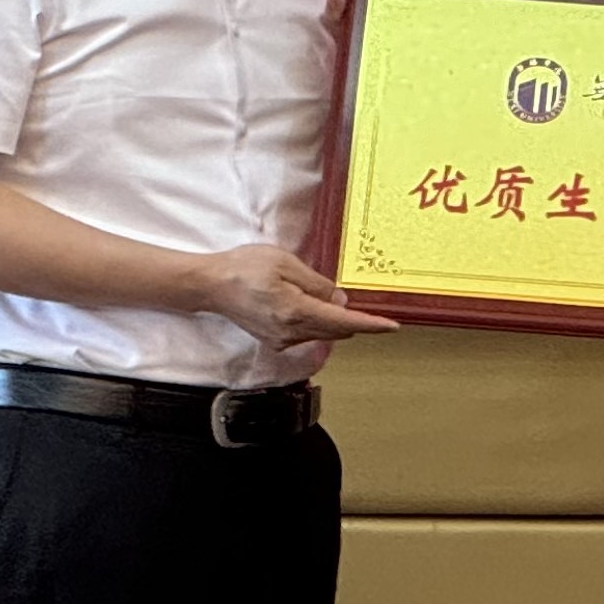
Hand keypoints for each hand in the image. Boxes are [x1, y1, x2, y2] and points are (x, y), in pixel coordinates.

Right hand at [193, 245, 397, 346]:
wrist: (211, 285)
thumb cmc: (245, 268)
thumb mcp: (286, 263)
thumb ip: (317, 283)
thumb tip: (341, 300)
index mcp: (296, 311)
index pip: (343, 322)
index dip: (371, 324)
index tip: (392, 326)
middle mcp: (290, 332)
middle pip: (336, 331)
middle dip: (354, 320)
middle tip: (368, 304)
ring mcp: (281, 339)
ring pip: (321, 333)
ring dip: (333, 320)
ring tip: (328, 297)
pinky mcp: (274, 340)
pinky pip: (305, 334)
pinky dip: (316, 322)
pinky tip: (308, 304)